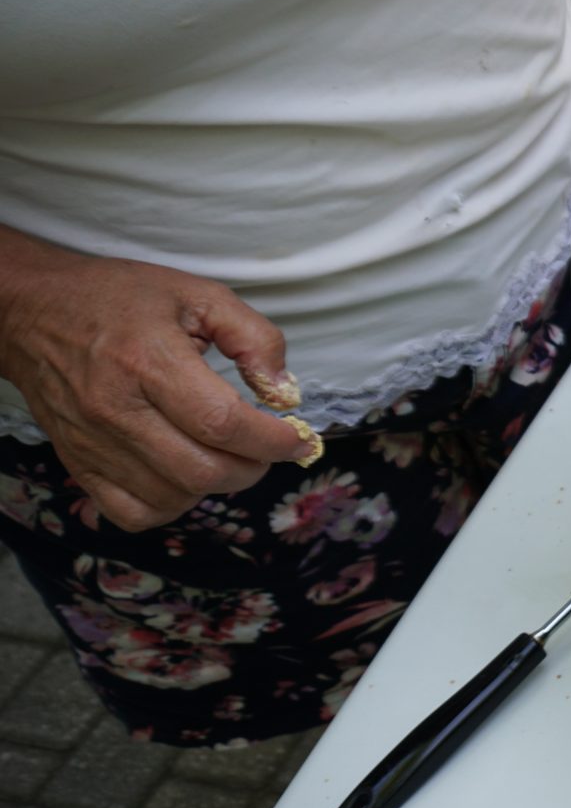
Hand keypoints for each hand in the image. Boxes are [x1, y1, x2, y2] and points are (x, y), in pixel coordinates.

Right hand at [0, 245, 316, 530]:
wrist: (34, 313)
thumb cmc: (120, 299)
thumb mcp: (199, 294)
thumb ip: (254, 338)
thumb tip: (284, 392)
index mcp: (149, 362)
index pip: (222, 423)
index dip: (273, 440)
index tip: (299, 439)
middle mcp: (117, 410)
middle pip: (202, 470)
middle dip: (253, 467)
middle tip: (267, 448)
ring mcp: (93, 443)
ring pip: (172, 496)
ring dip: (216, 486)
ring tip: (229, 456)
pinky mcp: (78, 464)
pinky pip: (132, 513)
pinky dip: (171, 506)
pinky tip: (185, 476)